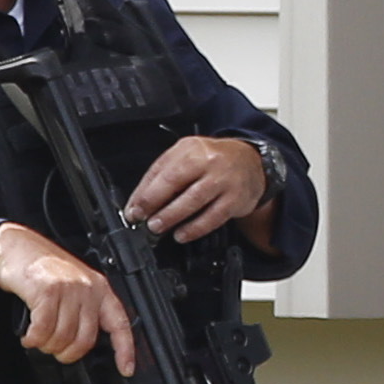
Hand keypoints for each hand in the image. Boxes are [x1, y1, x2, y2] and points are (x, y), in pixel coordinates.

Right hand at [0, 223, 135, 373]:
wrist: (16, 247)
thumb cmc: (43, 270)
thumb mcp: (74, 286)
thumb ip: (84, 310)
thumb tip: (83, 344)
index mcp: (100, 290)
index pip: (120, 325)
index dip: (125, 351)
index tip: (126, 370)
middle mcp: (88, 289)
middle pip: (84, 340)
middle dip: (66, 353)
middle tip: (53, 349)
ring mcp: (68, 288)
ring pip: (62, 337)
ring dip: (46, 345)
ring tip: (37, 338)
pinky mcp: (47, 290)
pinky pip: (43, 329)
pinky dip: (33, 338)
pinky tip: (28, 336)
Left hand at [125, 135, 267, 242]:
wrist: (251, 163)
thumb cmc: (214, 161)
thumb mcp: (188, 156)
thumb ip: (164, 174)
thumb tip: (139, 200)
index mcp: (190, 148)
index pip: (161, 170)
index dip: (143, 193)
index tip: (133, 209)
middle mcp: (207, 160)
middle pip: (175, 182)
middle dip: (154, 204)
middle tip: (143, 220)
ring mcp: (223, 179)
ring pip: (193, 200)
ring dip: (171, 217)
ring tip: (158, 227)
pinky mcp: (235, 199)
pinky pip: (212, 217)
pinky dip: (194, 228)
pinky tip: (182, 234)